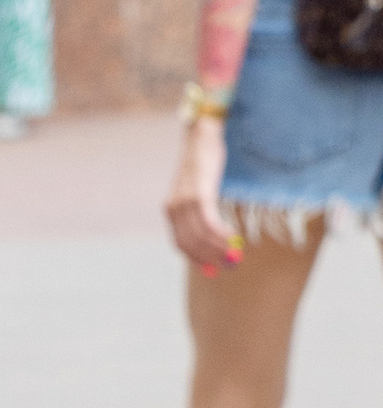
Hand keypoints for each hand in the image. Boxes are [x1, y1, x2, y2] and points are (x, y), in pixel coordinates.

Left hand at [166, 115, 242, 272]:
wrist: (201, 138)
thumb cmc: (203, 166)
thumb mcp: (198, 192)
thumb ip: (201, 214)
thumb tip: (214, 238)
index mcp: (170, 211)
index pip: (180, 245)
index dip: (197, 259)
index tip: (213, 269)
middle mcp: (174, 208)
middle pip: (191, 244)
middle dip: (211, 258)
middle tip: (230, 265)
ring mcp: (185, 201)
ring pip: (201, 236)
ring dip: (219, 249)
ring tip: (235, 255)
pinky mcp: (199, 194)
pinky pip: (210, 223)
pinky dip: (222, 235)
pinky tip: (234, 238)